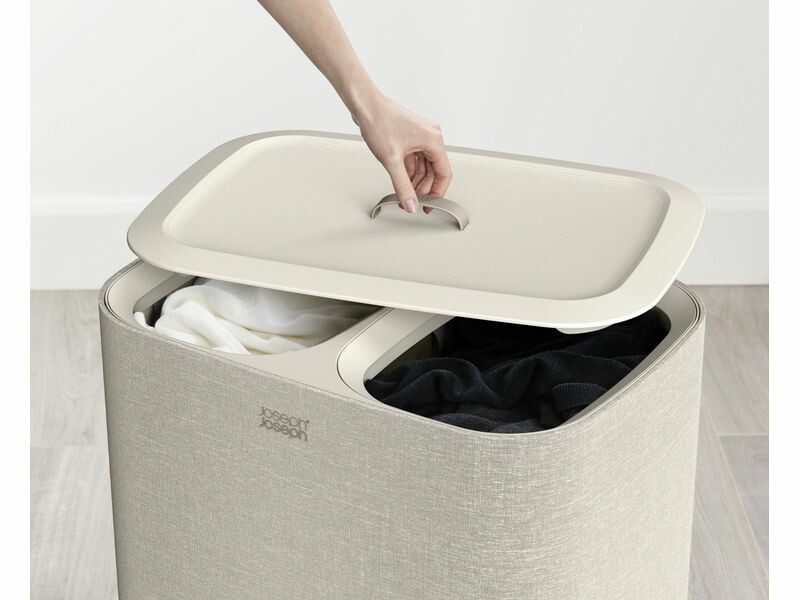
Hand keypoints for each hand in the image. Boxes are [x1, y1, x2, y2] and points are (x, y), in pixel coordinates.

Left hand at [353, 93, 452, 213]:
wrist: (364, 105)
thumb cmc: (379, 122)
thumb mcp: (392, 160)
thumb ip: (402, 186)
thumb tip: (411, 205)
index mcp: (434, 140)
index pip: (444, 173)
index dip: (437, 193)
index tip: (429, 206)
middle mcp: (431, 136)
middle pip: (434, 171)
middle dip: (423, 188)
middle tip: (413, 202)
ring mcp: (420, 136)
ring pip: (423, 166)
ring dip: (415, 181)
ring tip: (405, 195)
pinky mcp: (410, 136)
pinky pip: (415, 159)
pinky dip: (409, 172)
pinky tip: (401, 181)